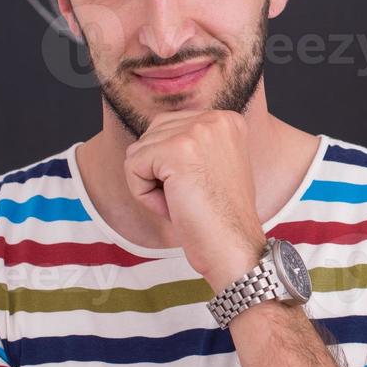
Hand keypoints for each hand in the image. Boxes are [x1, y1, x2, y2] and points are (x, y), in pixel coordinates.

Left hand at [123, 110, 267, 290]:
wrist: (234, 247)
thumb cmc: (221, 218)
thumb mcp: (213, 166)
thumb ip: (190, 144)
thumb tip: (148, 139)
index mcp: (227, 119)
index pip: (168, 127)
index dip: (171, 166)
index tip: (199, 188)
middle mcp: (215, 118)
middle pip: (151, 135)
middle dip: (158, 172)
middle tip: (189, 198)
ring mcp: (197, 131)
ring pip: (139, 151)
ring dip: (151, 184)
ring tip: (183, 202)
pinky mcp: (176, 150)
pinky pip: (132, 166)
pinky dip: (143, 194)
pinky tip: (173, 206)